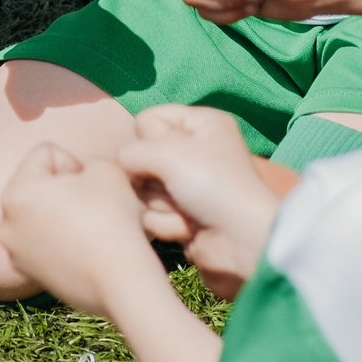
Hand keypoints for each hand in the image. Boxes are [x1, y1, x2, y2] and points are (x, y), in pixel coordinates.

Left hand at [0, 143, 169, 318]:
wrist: (121, 280)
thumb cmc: (111, 218)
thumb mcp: (104, 168)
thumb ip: (85, 162)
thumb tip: (80, 179)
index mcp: (14, 193)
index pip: (46, 154)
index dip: (75, 164)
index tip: (90, 188)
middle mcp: (5, 224)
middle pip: (39, 186)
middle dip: (65, 190)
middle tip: (92, 208)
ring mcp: (15, 254)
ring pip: (42, 215)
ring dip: (63, 215)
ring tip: (89, 230)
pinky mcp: (30, 275)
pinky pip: (45, 241)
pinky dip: (62, 240)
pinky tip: (84, 249)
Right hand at [119, 106, 283, 298]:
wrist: (242, 242)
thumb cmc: (214, 186)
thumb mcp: (168, 152)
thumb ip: (130, 151)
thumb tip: (119, 167)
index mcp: (200, 124)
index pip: (148, 119)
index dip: (149, 139)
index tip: (169, 155)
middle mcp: (194, 151)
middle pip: (141, 158)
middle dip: (153, 178)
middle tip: (178, 187)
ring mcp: (186, 185)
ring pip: (143, 190)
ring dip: (161, 204)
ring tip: (188, 211)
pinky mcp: (181, 215)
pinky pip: (151, 216)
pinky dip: (167, 224)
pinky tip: (189, 228)